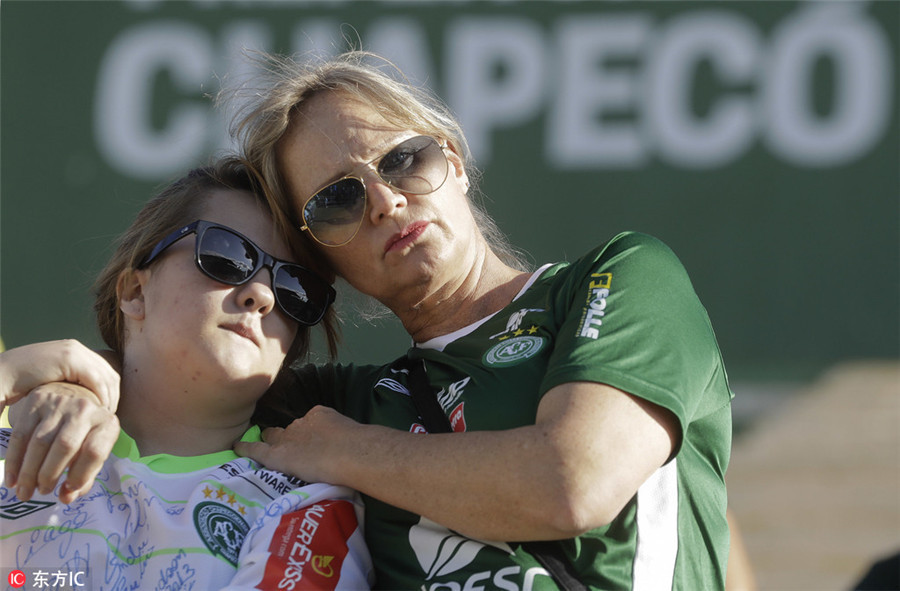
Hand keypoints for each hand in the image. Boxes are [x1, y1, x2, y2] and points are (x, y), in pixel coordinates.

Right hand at [0, 340, 120, 413]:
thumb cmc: (21, 386)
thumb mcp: (53, 383)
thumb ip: (71, 386)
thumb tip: (89, 403)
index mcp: (74, 351)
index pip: (105, 371)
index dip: (111, 392)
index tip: (109, 411)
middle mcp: (77, 348)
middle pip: (110, 372)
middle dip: (114, 395)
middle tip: (111, 416)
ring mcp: (74, 351)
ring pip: (106, 376)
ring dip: (110, 397)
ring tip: (105, 416)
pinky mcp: (69, 359)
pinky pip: (96, 379)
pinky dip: (101, 395)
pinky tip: (97, 410)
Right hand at [5, 382, 119, 503]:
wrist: (74, 395)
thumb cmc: (86, 433)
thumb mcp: (94, 451)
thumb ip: (85, 476)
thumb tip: (66, 497)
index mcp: (106, 423)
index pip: (95, 452)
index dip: (81, 475)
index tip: (68, 490)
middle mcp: (85, 410)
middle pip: (65, 446)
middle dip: (50, 474)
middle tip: (42, 492)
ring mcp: (60, 403)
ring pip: (40, 442)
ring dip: (29, 472)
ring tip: (25, 491)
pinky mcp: (36, 401)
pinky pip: (21, 435)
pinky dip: (14, 461)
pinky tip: (12, 480)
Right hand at [234, 405, 359, 484]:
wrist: (349, 452)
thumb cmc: (327, 475)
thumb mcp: (302, 478)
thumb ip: (295, 467)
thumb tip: (297, 462)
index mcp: (278, 457)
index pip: (256, 450)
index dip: (245, 447)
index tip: (237, 444)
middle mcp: (285, 437)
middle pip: (272, 433)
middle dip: (272, 437)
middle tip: (282, 444)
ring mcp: (301, 422)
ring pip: (296, 426)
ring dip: (302, 432)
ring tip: (317, 441)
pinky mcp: (318, 412)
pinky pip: (315, 417)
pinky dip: (320, 423)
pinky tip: (331, 430)